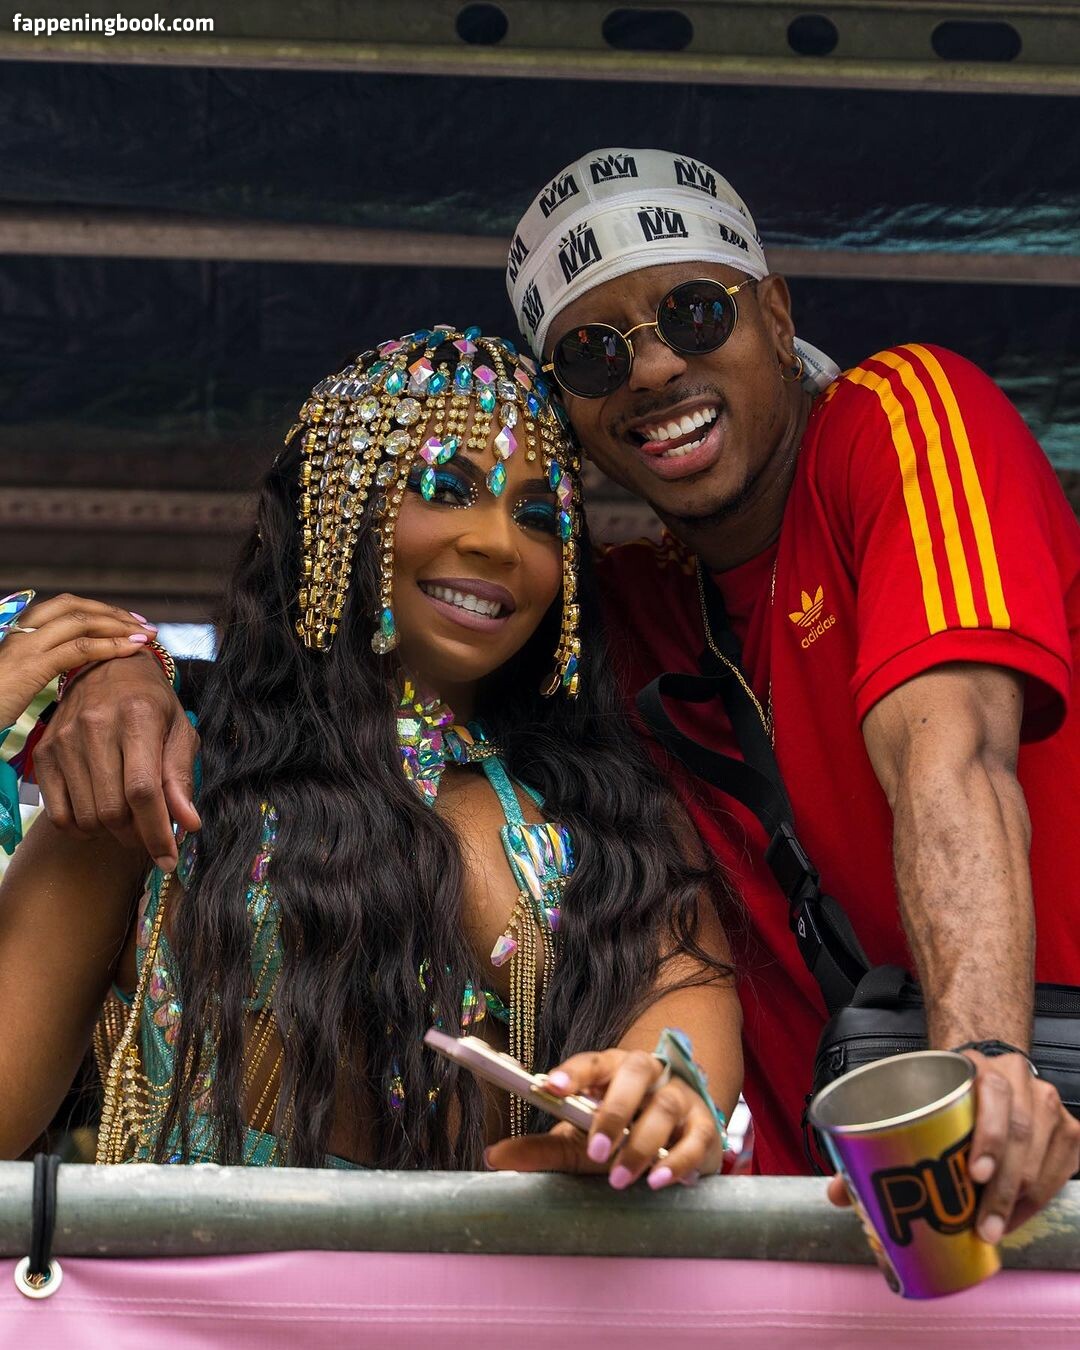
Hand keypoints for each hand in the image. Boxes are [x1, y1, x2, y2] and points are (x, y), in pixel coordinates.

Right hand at [0, 593, 154, 729]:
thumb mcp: (20, 679)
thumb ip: (45, 664)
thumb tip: (79, 667)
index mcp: (20, 632)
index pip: (66, 607)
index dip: (100, 610)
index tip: (128, 620)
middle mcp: (21, 632)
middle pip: (75, 606)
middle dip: (113, 612)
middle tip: (145, 625)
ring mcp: (25, 646)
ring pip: (79, 621)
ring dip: (118, 624)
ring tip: (146, 635)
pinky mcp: (30, 666)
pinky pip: (77, 648)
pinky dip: (109, 645)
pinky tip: (131, 649)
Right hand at [33, 642, 199, 869]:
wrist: (108, 669)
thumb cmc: (152, 703)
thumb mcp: (180, 731)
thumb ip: (182, 777)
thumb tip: (189, 824)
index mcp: (137, 719)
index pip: (143, 791)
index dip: (157, 832)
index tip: (168, 858)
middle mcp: (96, 728)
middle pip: (113, 811)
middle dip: (136, 836)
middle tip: (149, 833)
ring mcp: (64, 742)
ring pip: (87, 817)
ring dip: (111, 833)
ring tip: (128, 819)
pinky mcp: (44, 755)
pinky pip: (58, 814)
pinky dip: (80, 829)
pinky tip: (98, 818)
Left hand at [484, 1048, 724, 1188]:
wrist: (675, 1142)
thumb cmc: (618, 1135)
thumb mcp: (577, 1142)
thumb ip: (540, 1149)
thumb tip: (492, 1156)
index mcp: (613, 1069)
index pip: (593, 1062)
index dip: (572, 1072)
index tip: (549, 1087)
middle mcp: (648, 1074)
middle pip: (634, 1073)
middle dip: (613, 1111)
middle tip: (594, 1150)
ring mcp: (679, 1098)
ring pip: (664, 1108)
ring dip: (641, 1144)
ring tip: (619, 1178)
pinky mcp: (704, 1127)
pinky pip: (695, 1140)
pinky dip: (677, 1161)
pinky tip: (660, 1182)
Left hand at [825, 1052, 1079, 1241]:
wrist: (984, 1066)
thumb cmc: (941, 1091)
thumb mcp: (913, 1097)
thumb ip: (876, 1139)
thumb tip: (839, 1192)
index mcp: (977, 1066)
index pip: (992, 1095)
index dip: (989, 1136)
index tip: (975, 1174)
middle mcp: (1019, 1080)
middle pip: (1021, 1135)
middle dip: (1002, 1189)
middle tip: (983, 1227)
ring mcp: (1048, 1105)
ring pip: (1042, 1158)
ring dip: (1021, 1201)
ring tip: (994, 1230)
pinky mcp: (1067, 1130)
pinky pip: (1060, 1169)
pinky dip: (1040, 1198)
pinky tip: (1016, 1218)